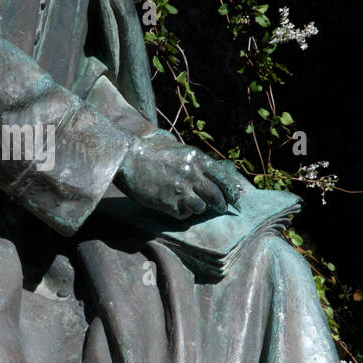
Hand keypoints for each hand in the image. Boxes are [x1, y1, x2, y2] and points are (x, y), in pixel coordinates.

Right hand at [115, 139, 236, 220]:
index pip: (223, 178)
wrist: (126, 159)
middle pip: (216, 196)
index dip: (232, 191)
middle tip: (222, 209)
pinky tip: (173, 206)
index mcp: (196, 158)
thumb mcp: (176, 147)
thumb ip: (195, 159)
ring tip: (189, 203)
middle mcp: (192, 174)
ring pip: (201, 207)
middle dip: (221, 204)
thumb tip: (215, 170)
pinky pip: (183, 214)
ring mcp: (180, 190)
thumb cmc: (149, 150)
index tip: (236, 199)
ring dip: (197, 207)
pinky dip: (181, 213)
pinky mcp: (168, 203)